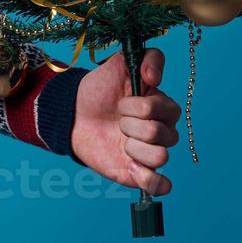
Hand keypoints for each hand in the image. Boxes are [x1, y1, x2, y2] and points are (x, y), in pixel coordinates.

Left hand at [69, 46, 179, 195]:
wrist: (73, 113)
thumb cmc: (99, 89)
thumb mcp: (119, 63)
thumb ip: (146, 57)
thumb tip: (155, 76)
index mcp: (162, 107)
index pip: (168, 110)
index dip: (140, 106)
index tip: (121, 102)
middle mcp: (162, 131)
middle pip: (161, 134)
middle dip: (130, 125)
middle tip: (117, 120)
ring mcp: (151, 153)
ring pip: (160, 157)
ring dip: (132, 147)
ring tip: (119, 139)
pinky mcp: (140, 174)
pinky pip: (160, 185)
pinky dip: (148, 178)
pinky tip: (129, 165)